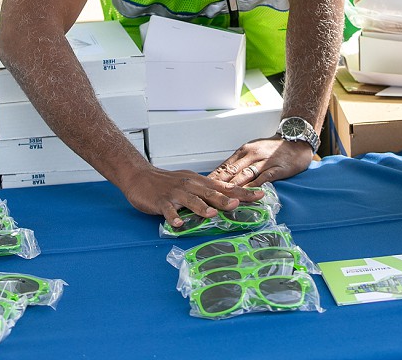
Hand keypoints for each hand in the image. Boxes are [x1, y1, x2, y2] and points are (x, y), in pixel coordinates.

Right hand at [122, 160, 264, 224]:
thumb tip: (226, 200)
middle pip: (211, 192)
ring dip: (201, 207)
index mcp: (200, 182)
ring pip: (191, 200)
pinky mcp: (161, 201)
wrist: (142, 177)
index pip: (225, 187)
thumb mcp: (190, 184)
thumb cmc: (167, 183)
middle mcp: (191, 185)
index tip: (260, 195)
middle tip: (239, 204)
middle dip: (226, 198)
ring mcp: (176, 193)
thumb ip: (206, 192)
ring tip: (212, 213)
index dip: (242, 191)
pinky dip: (173, 217)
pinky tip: (177, 224)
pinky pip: (168, 210)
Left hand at [207, 135, 318, 190]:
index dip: (211, 181)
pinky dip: (252, 189)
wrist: (297, 141)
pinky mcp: (276, 169)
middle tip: (205, 201)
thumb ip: (238, 166)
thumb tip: (220, 181)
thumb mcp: (252, 153)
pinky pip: (262, 180)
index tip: (199, 192)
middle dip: (217, 188)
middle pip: (230, 173)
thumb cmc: (273, 149)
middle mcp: (251, 155)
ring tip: (220, 202)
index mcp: (243, 151)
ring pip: (244, 177)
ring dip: (231, 191)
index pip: (223, 168)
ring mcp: (263, 162)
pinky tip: (245, 198)